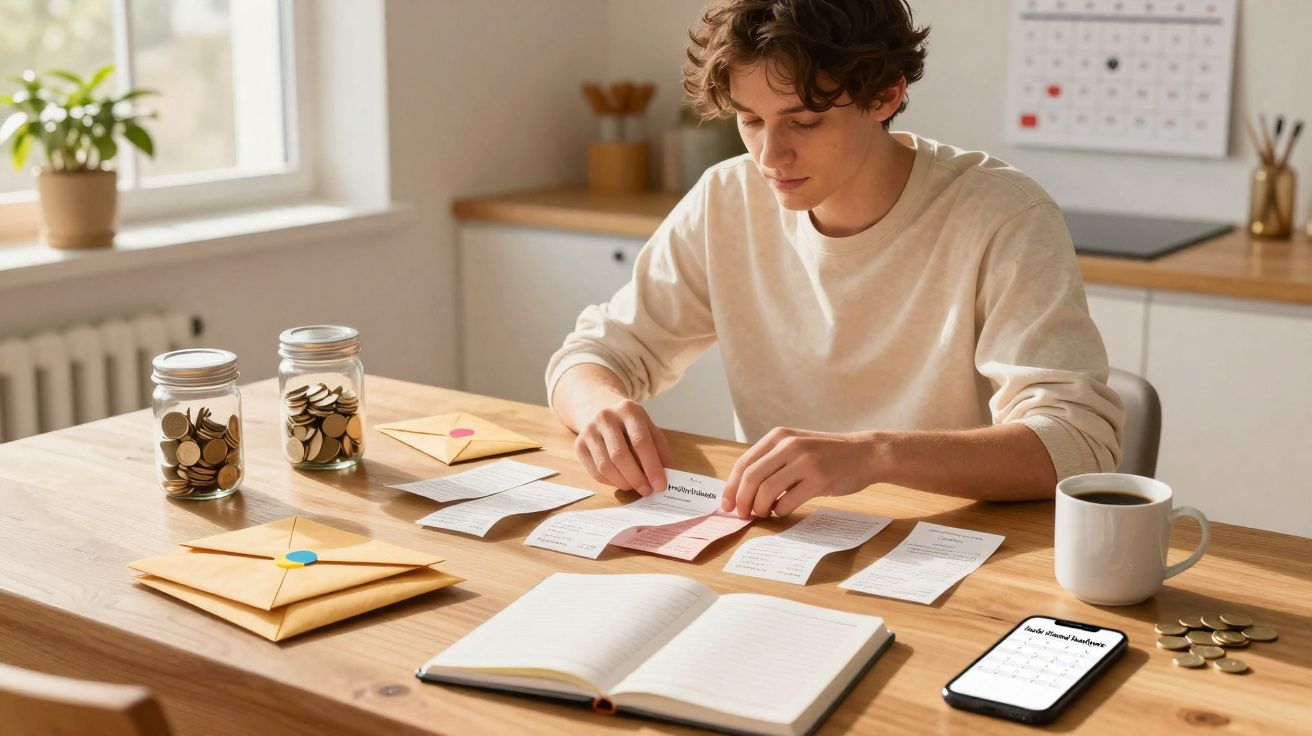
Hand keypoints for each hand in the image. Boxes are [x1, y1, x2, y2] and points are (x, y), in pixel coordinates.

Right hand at [574, 398, 672, 495]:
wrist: (599, 409)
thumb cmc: (630, 426)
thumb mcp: (649, 429)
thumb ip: (660, 451)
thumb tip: (668, 477)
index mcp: (629, 410)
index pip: (641, 442)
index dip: (652, 467)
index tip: (660, 485)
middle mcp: (606, 417)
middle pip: (620, 456)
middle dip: (636, 478)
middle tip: (647, 490)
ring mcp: (589, 431)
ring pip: (606, 466)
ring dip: (624, 483)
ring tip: (636, 487)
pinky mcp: (579, 444)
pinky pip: (595, 472)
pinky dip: (611, 482)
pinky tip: (621, 481)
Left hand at [720, 427, 879, 518]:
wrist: (866, 453)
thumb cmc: (827, 454)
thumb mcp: (796, 446)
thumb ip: (772, 460)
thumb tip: (742, 490)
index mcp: (779, 436)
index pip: (744, 463)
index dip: (731, 487)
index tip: (726, 504)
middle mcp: (789, 446)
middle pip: (751, 478)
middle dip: (741, 501)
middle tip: (742, 514)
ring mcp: (805, 462)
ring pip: (766, 491)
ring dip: (760, 508)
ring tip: (763, 513)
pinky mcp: (819, 480)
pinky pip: (788, 501)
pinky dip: (780, 511)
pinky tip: (783, 511)